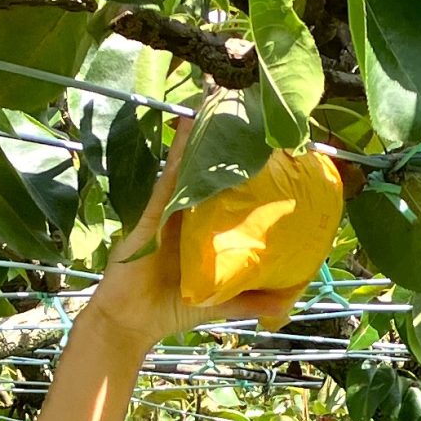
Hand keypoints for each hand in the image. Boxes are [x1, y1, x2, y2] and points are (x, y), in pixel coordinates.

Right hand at [81, 112, 309, 350]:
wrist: (129, 323)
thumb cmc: (170, 311)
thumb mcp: (220, 304)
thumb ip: (252, 299)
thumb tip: (291, 301)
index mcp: (202, 231)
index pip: (225, 193)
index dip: (241, 169)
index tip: (264, 142)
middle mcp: (186, 215)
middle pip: (207, 171)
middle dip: (220, 139)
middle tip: (241, 105)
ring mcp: (168, 211)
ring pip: (188, 166)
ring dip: (199, 134)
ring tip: (215, 96)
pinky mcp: (153, 216)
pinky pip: (169, 180)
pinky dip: (179, 154)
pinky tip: (188, 124)